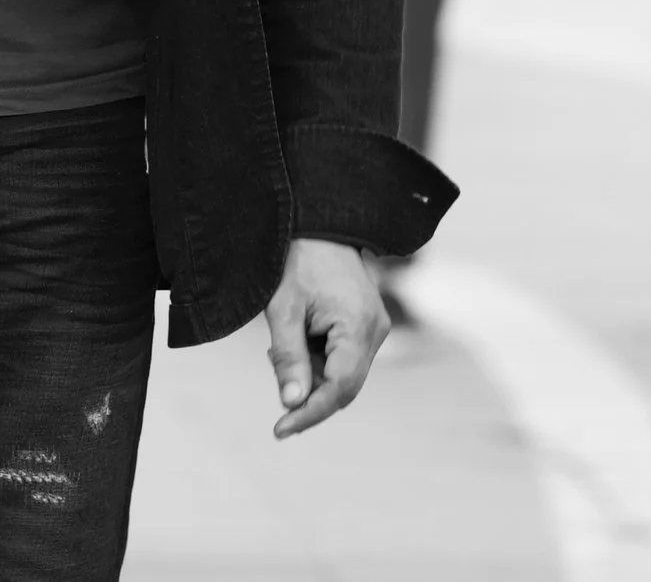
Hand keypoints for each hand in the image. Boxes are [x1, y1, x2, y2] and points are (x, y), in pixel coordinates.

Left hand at [263, 237, 389, 439]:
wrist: (316, 222)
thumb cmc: (295, 260)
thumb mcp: (282, 308)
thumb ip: (289, 358)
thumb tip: (291, 403)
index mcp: (359, 327)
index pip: (340, 388)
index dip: (310, 413)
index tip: (280, 429)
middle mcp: (376, 331)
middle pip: (343, 385)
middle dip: (308, 395)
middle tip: (275, 399)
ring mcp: (375, 328)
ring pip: (342, 373)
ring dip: (310, 375)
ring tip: (278, 349)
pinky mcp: (366, 324)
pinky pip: (343, 357)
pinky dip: (317, 359)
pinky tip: (294, 340)